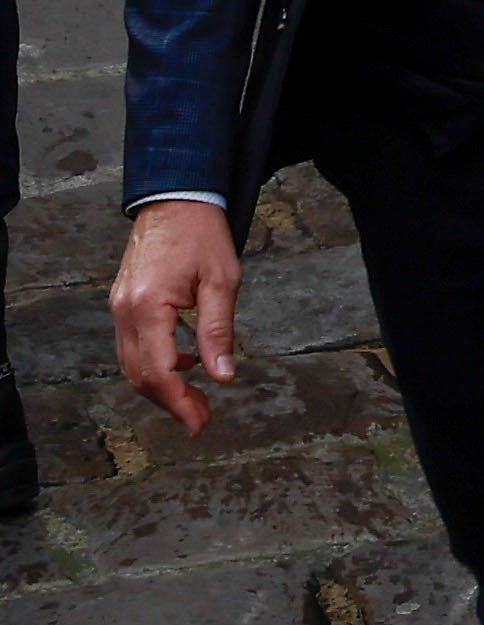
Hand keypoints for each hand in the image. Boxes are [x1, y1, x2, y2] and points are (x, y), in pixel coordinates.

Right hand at [108, 201, 242, 435]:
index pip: (159, 372)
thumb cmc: (202, 235)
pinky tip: (185, 367)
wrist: (175, 200)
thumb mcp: (222, 281)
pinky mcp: (122, 305)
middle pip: (141, 375)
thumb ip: (218, 332)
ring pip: (133, 365)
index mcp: (147, 308)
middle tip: (202, 419)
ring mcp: (118, 310)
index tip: (199, 423)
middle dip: (171, 402)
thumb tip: (223, 376)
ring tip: (196, 401)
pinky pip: (133, 347)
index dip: (179, 403)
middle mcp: (124, 313)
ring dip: (162, 387)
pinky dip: (155, 365)